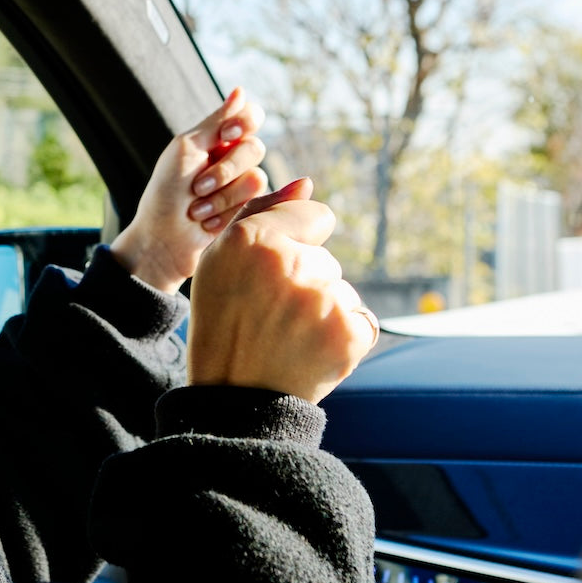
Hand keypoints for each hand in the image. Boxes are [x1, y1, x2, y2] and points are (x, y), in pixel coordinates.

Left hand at [109, 88, 267, 293]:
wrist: (162, 238)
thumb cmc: (166, 192)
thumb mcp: (186, 149)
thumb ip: (217, 121)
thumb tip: (241, 90)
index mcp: (217, 138)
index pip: (250, 117)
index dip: (244, 123)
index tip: (225, 135)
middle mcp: (233, 159)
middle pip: (254, 149)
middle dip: (223, 172)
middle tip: (196, 188)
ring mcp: (241, 186)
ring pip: (256, 179)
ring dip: (221, 197)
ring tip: (196, 210)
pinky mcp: (247, 211)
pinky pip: (257, 204)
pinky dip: (226, 212)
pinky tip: (208, 221)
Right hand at [186, 178, 377, 401]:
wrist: (235, 400)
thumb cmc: (224, 323)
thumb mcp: (221, 262)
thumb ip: (261, 214)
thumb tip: (306, 182)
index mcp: (249, 238)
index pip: (314, 216)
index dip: (296, 245)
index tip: (275, 274)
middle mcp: (288, 262)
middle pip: (324, 259)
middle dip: (305, 283)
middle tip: (271, 319)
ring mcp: (322, 298)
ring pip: (340, 290)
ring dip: (323, 312)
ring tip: (288, 339)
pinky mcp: (350, 333)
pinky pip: (361, 320)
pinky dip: (343, 337)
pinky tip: (311, 353)